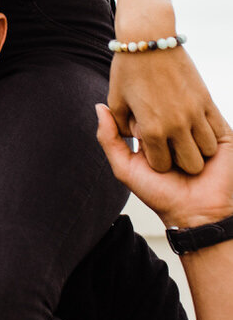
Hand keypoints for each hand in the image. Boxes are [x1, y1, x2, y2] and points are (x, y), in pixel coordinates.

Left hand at [96, 102, 232, 227]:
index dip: (139, 122)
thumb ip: (109, 138)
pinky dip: (201, 135)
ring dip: (183, 133)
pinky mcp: (222, 135)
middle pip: (166, 108)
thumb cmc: (160, 193)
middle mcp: (179, 127)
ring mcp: (201, 128)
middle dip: (159, 126)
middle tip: (160, 147)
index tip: (139, 137)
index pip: (144, 108)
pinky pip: (211, 121)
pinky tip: (197, 153)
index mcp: (157, 130)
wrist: (195, 213)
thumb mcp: (125, 167)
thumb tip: (100, 106)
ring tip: (181, 154)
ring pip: (188, 114)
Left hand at [107, 47, 220, 174]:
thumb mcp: (114, 100)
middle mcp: (176, 125)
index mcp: (151, 129)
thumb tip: (131, 140)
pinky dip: (209, 133)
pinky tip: (195, 125)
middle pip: (190, 163)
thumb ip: (115, 128)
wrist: (149, 37)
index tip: (150, 144)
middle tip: (170, 141)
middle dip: (179, 158)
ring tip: (184, 135)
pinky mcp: (207, 99)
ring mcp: (195, 112)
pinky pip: (216, 130)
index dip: (156, 158)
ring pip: (207, 149)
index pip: (161, 164)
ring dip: (197, 146)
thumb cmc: (127, 69)